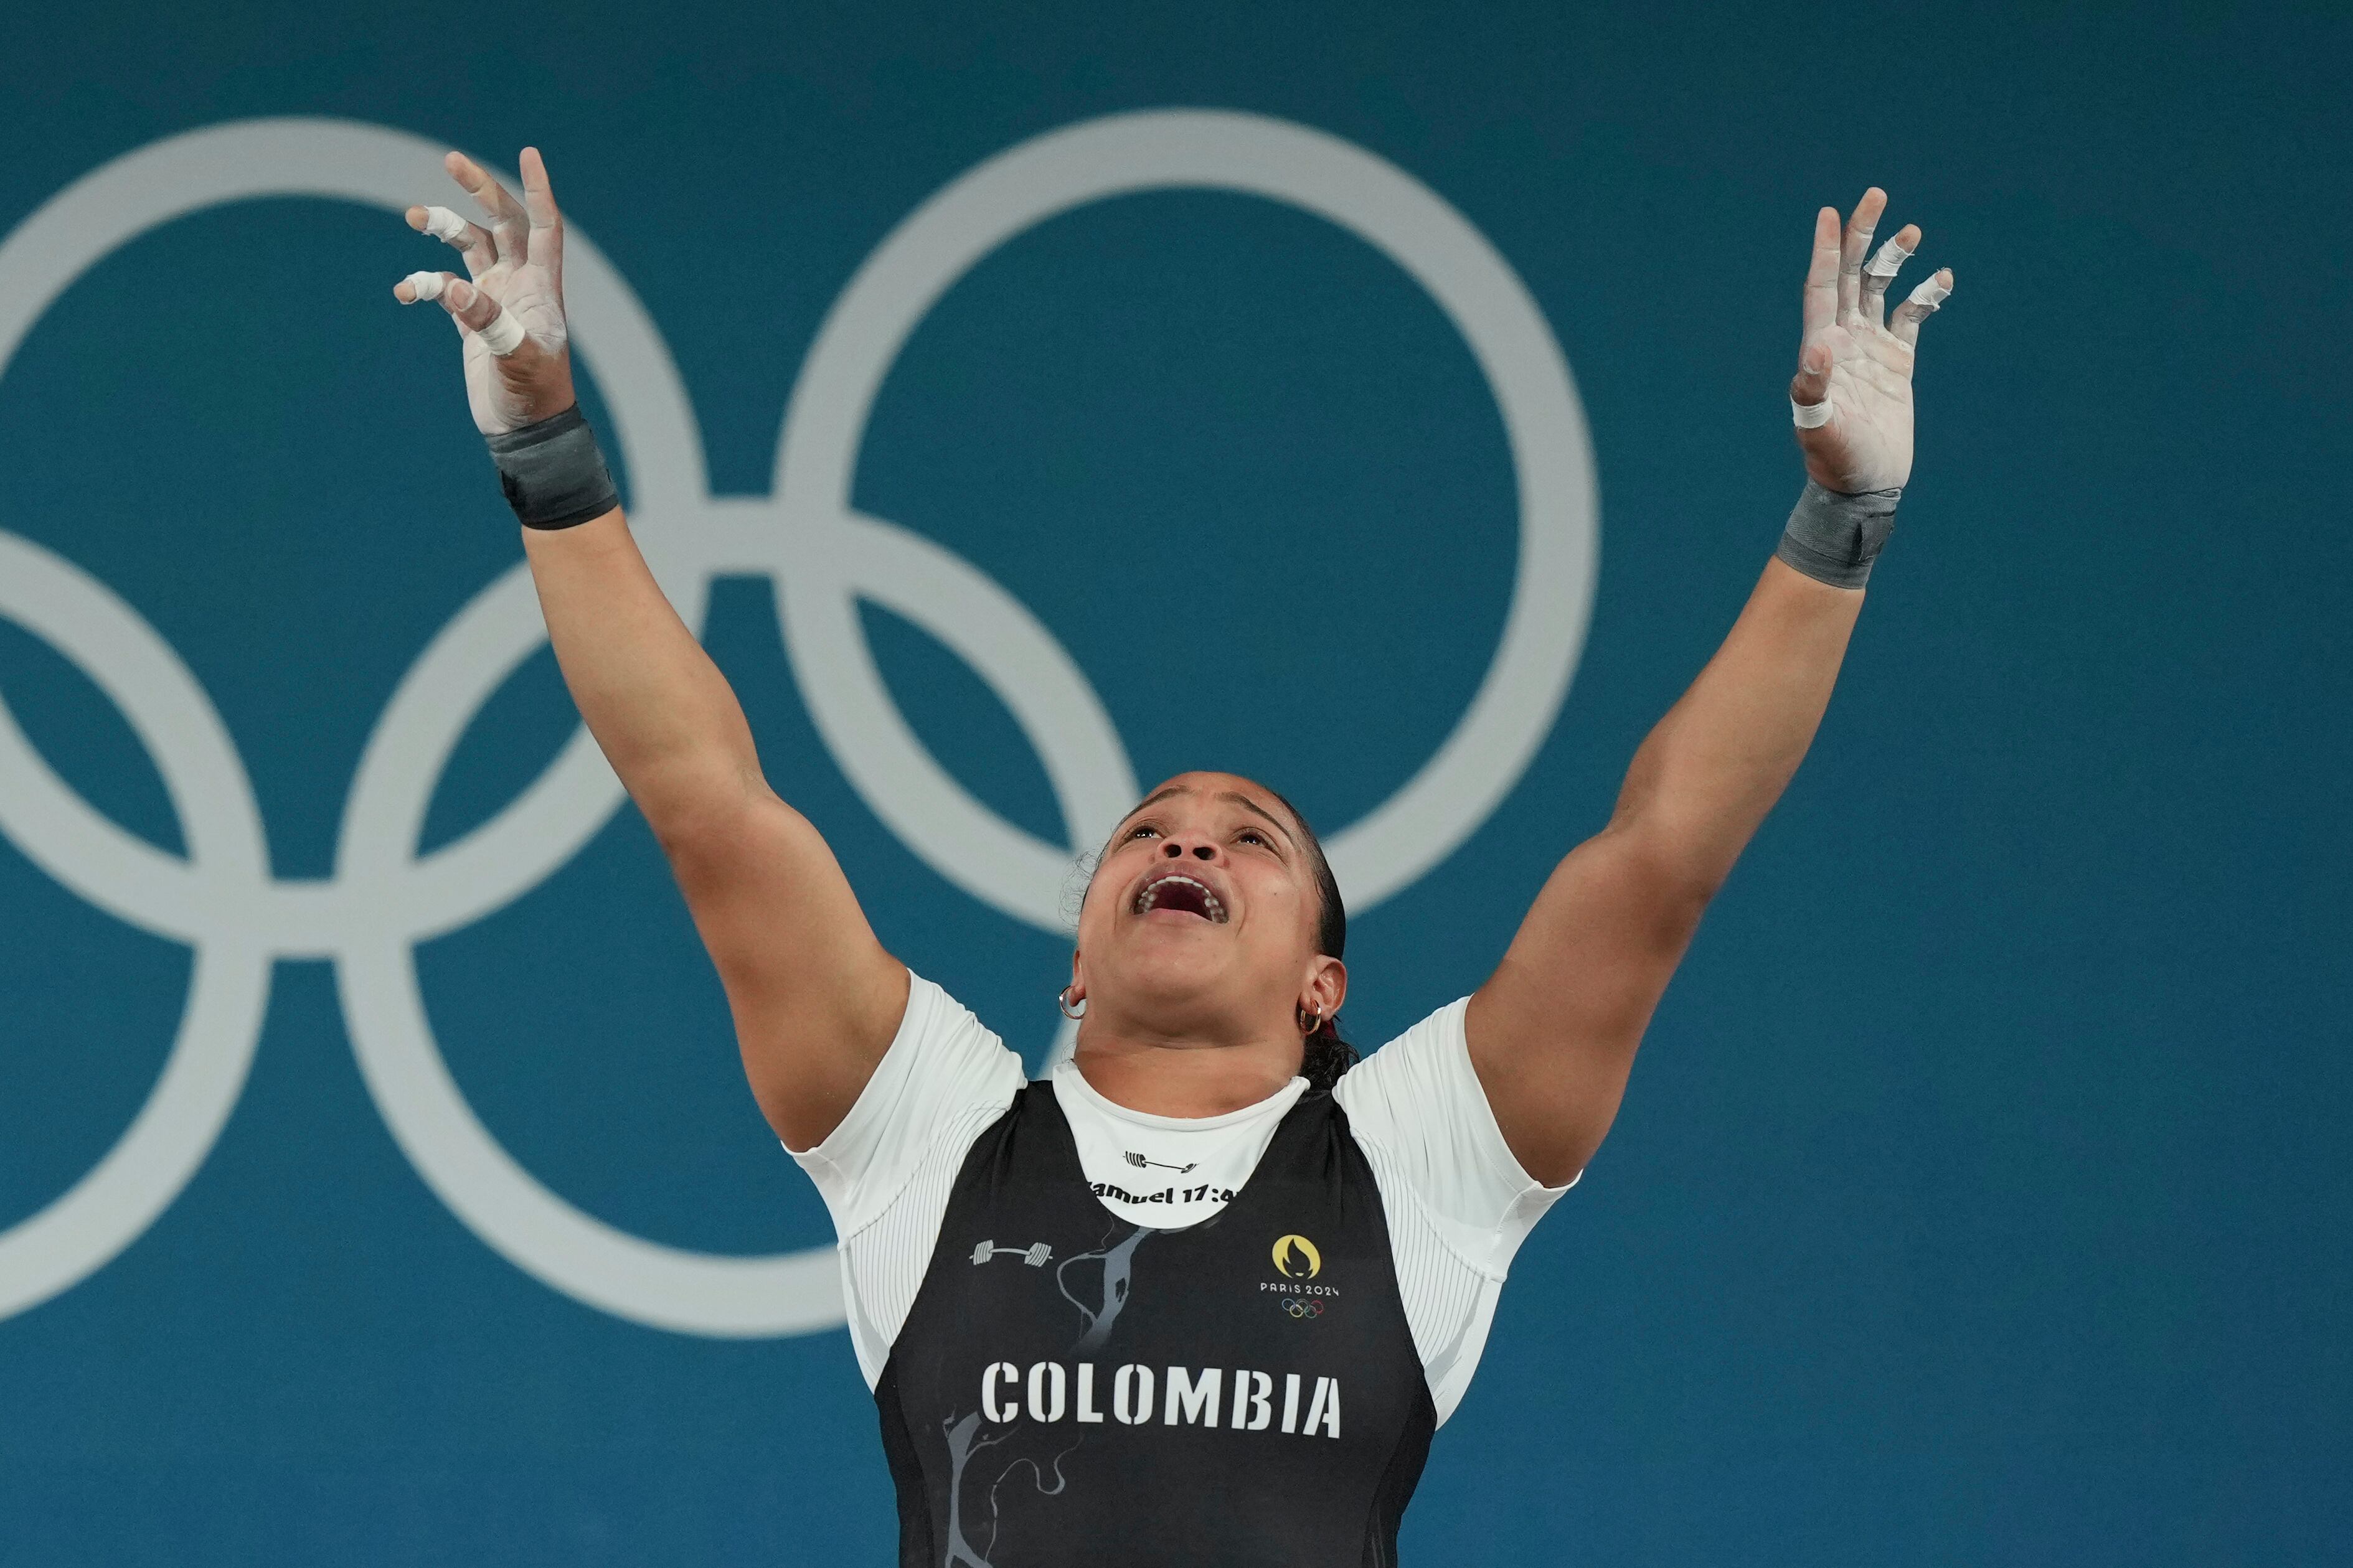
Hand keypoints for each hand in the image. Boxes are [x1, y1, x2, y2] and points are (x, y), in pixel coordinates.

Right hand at [392, 148, 575, 434]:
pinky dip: (423, 284)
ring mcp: (495, 300)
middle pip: (502, 223)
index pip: (544, 226)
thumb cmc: (534, 397)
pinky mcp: (473, 322)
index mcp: (542, 287)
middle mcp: (520, 285)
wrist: (524, 433)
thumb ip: (486, 321)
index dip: (538, 190)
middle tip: (450, 160)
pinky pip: (444, 289)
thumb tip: (451, 288)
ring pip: (470, 248)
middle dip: (479, 191)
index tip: (528, 153)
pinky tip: (405, 292)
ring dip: (444, 228)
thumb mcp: (516, 359)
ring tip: (413, 217)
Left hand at [1789, 187, 1953, 493]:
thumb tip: (1818, 350)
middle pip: (1851, 276)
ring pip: (1881, 290)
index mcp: (1821, 348)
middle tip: (1875, 195)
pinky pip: (1913, 319)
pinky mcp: (1898, 364)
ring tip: (1912, 231)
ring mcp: (1872, 349)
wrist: (1864, 487)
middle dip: (1862, 236)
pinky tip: (1942, 278)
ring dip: (1894, 259)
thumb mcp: (1820, 428)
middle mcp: (1844, 341)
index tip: (1830, 213)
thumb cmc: (1836, 461)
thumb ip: (1814, 392)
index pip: (1822, 287)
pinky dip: (1926, 296)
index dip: (1826, 251)